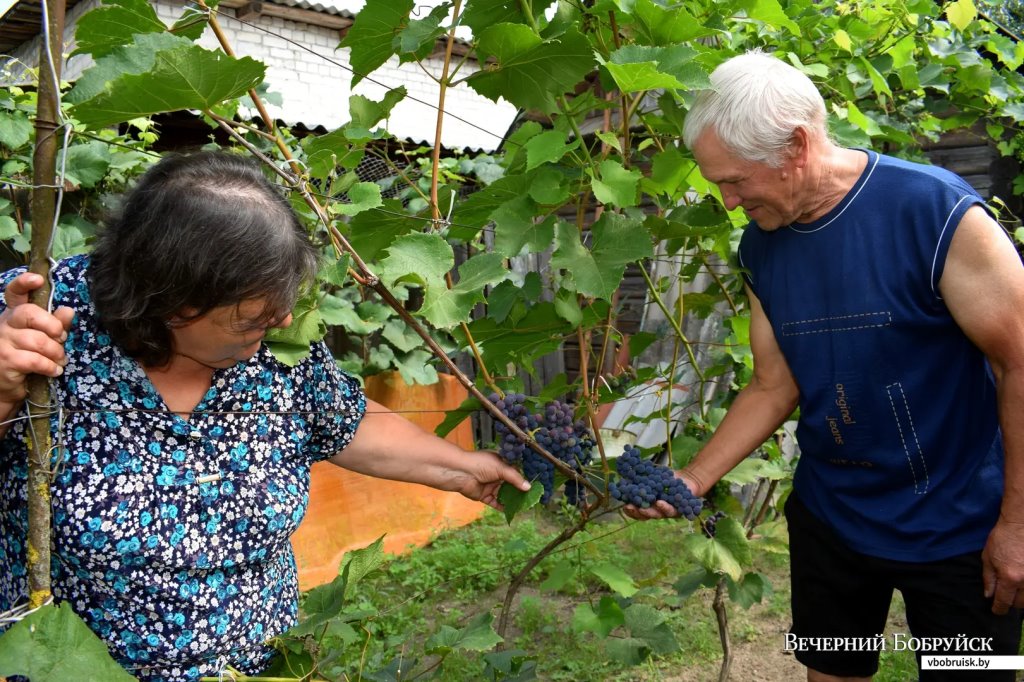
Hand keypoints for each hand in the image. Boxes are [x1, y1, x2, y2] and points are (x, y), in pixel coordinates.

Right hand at [0, 273, 74, 401]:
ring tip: (60, 360)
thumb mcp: (43, 338)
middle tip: (61, 339)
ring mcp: (2, 342)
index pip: (14, 292)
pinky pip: (35, 360)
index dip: (24, 283)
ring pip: (37, 340)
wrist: (6, 385)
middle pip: (30, 313)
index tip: (38, 280)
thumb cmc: (27, 357)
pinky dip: (50, 366)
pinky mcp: (5, 360)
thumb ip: (55, 324)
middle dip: (53, 326)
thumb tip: (68, 311)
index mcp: (14, 314)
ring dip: (56, 352)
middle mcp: (4, 324)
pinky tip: (54, 370)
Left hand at [448, 450, 530, 510]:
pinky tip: (511, 511)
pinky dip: (502, 507)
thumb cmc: (480, 464)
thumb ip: (515, 478)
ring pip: (503, 494)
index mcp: (500, 464)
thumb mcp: (501, 468)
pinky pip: (495, 503)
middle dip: (519, 491)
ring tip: (523, 506)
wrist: (461, 472)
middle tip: (530, 498)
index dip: (523, 479)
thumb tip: (528, 487)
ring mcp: (490, 486)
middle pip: (510, 485)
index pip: (515, 472)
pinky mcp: (484, 496)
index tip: (533, 486)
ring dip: (512, 500)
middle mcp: (496, 475)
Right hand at [621, 471, 700, 520]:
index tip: (624, 506)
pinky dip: (667, 506)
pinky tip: (661, 502)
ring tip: (648, 506)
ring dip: (653, 511)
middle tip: (632, 508)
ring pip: (659, 514)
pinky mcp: (680, 510)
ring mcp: (667, 512)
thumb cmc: (666, 479)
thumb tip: (625, 466)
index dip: (630, 511)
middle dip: (639, 512)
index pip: (637, 511)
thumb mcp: (652, 476)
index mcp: (648, 504)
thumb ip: (640, 476)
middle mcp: (656, 511)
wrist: (686, 480)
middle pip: (646, 516)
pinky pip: (673, 510)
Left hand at [982, 516, 1023, 613]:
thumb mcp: (988, 557)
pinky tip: (1022, 585)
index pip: (1004, 601)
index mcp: (1009, 577)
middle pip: (1020, 603)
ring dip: (1023, 598)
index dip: (999, 608)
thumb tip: (989, 595)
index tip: (997, 610)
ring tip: (1015, 590)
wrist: (1021, 524)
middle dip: (1011, 602)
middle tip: (1006, 597)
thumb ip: (989, 578)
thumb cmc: (1002, 538)